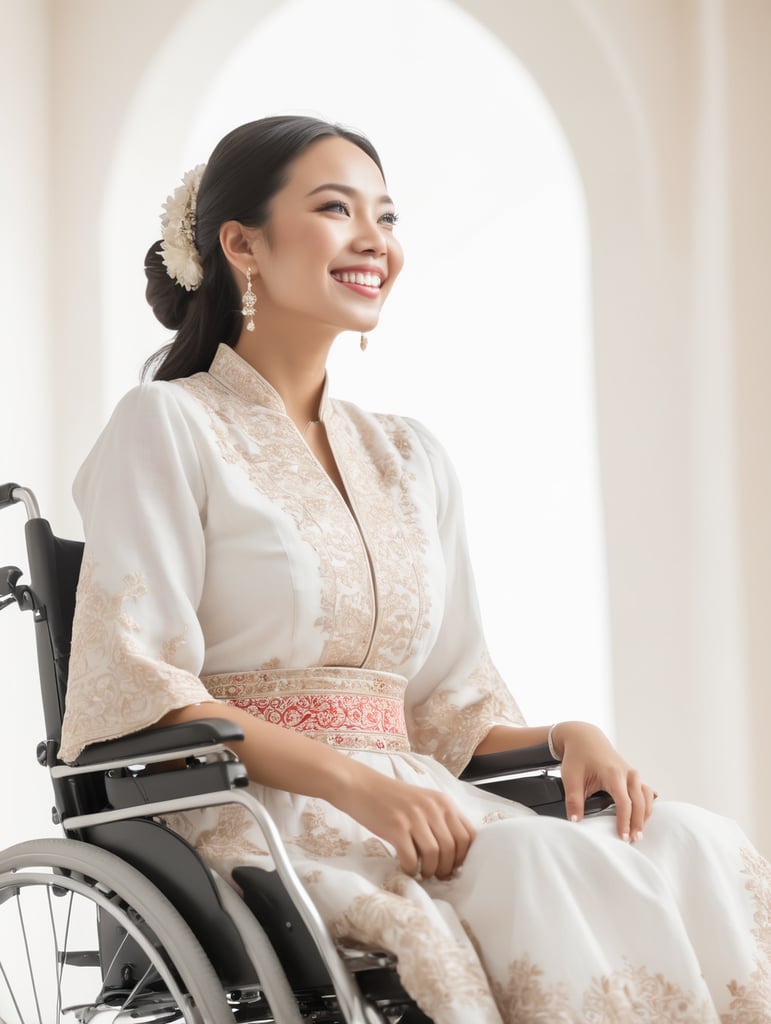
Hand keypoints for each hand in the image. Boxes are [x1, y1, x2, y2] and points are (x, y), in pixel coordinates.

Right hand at [336, 766, 475, 879]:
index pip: (468, 835)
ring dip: (430, 870)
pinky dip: (411, 869)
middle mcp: (432, 808)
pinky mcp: (396, 827)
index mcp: (443, 802)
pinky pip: (411, 858)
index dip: (464, 855)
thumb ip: (440, 820)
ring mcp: (414, 817)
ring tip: (423, 872)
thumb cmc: (393, 798)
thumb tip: (453, 854)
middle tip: (437, 874)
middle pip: (452, 848)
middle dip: (447, 868)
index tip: (454, 864)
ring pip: (434, 855)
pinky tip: (406, 867)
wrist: (362, 786)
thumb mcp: (424, 802)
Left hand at [551, 721, 656, 841]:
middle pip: (640, 802)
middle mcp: (628, 773)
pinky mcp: (633, 775)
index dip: (625, 822)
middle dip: (638, 823)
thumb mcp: (570, 777)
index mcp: (613, 773)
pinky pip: (645, 791)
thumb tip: (575, 821)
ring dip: (645, 815)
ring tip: (638, 832)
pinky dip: (647, 804)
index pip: (624, 802)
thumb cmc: (578, 756)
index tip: (623, 837)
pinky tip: (646, 816)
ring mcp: (632, 773)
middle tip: (634, 840)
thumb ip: (573, 800)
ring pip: (646, 797)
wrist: (584, 737)